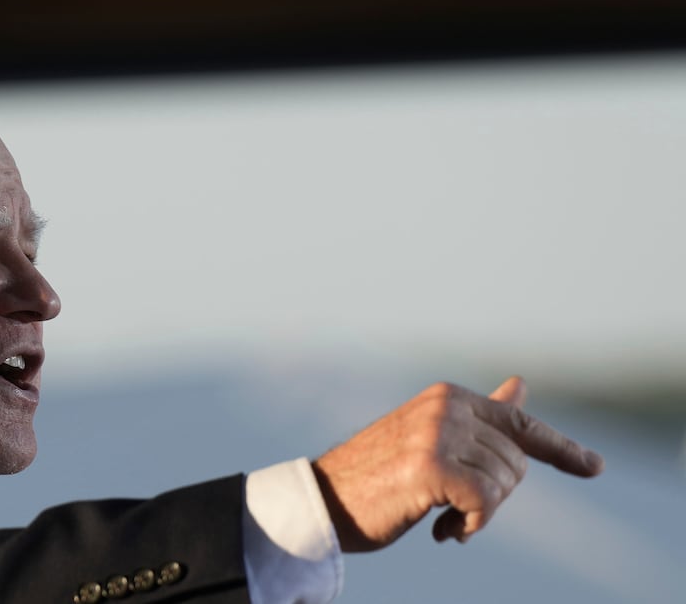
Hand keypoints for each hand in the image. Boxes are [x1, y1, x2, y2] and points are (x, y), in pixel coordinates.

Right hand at [311, 376, 603, 551]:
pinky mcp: (430, 466)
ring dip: (476, 515)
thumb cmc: (375, 478)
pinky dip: (470, 526)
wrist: (322, 501)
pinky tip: (441, 531)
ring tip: (437, 519)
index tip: (594, 467)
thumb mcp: (432, 442)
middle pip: (515, 464)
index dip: (560, 449)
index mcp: (447, 397)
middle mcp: (445, 407)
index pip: (519, 424)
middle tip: (451, 511)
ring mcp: (438, 434)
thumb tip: (521, 386)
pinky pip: (485, 505)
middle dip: (492, 497)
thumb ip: (480, 417)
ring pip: (502, 486)